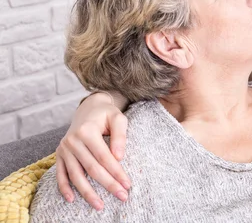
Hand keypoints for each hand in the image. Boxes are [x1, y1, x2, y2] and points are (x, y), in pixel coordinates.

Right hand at [56, 92, 129, 209]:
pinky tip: (72, 200)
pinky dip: (64, 188)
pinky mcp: (59, 154)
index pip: (104, 157)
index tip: (128, 184)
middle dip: (108, 184)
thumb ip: (120, 135)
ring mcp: (64, 148)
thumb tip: (119, 157)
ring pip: (75, 175)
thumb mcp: (118, 118)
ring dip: (87, 192)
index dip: (116, 172)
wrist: (88, 109)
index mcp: (87, 131)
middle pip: (91, 168)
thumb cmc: (106, 115)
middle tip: (122, 197)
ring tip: (100, 206)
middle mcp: (72, 140)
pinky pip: (60, 174)